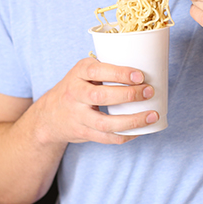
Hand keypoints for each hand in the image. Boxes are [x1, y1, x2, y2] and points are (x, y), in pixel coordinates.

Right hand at [36, 56, 157, 144]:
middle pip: (101, 96)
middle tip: (149, 92)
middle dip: (128, 95)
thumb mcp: (84, 71)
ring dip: (132, 121)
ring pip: (105, 123)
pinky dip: (125, 135)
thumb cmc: (77, 87)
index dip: (119, 73)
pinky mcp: (83, 132)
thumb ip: (105, 68)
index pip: (97, 71)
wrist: (50, 114)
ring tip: (152, 115)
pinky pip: (106, 138)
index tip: (140, 75)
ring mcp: (77, 116)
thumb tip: (145, 65)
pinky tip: (140, 130)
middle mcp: (74, 94)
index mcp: (78, 73)